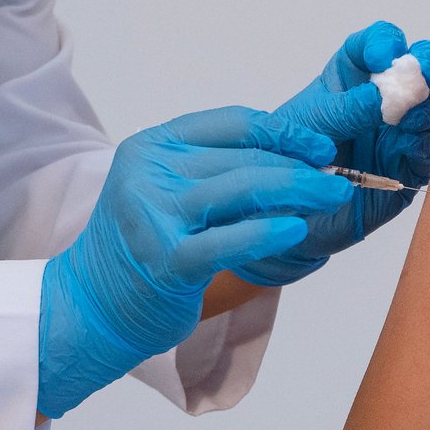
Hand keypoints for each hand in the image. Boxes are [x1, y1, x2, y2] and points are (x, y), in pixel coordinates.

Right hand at [37, 107, 352, 417]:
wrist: (90, 305)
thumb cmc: (143, 247)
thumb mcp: (169, 193)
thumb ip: (218, 171)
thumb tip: (296, 158)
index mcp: (152, 146)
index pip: (231, 124)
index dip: (283, 131)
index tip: (320, 145)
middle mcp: (149, 173)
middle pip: (243, 157)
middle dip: (300, 165)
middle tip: (339, 176)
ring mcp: (155, 216)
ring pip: (243, 190)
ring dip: (298, 191)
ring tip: (332, 196)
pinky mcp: (167, 261)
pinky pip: (231, 239)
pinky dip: (270, 231)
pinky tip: (298, 228)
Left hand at [234, 22, 429, 285]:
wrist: (283, 218)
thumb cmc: (284, 161)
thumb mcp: (305, 126)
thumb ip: (345, 109)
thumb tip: (382, 95)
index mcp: (351, 79)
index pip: (377, 45)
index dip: (385, 43)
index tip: (383, 57)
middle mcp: (382, 102)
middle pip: (419, 69)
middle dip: (429, 63)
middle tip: (426, 72)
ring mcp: (399, 135)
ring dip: (427, 107)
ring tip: (409, 120)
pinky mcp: (407, 171)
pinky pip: (429, 154)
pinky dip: (424, 147)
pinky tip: (408, 150)